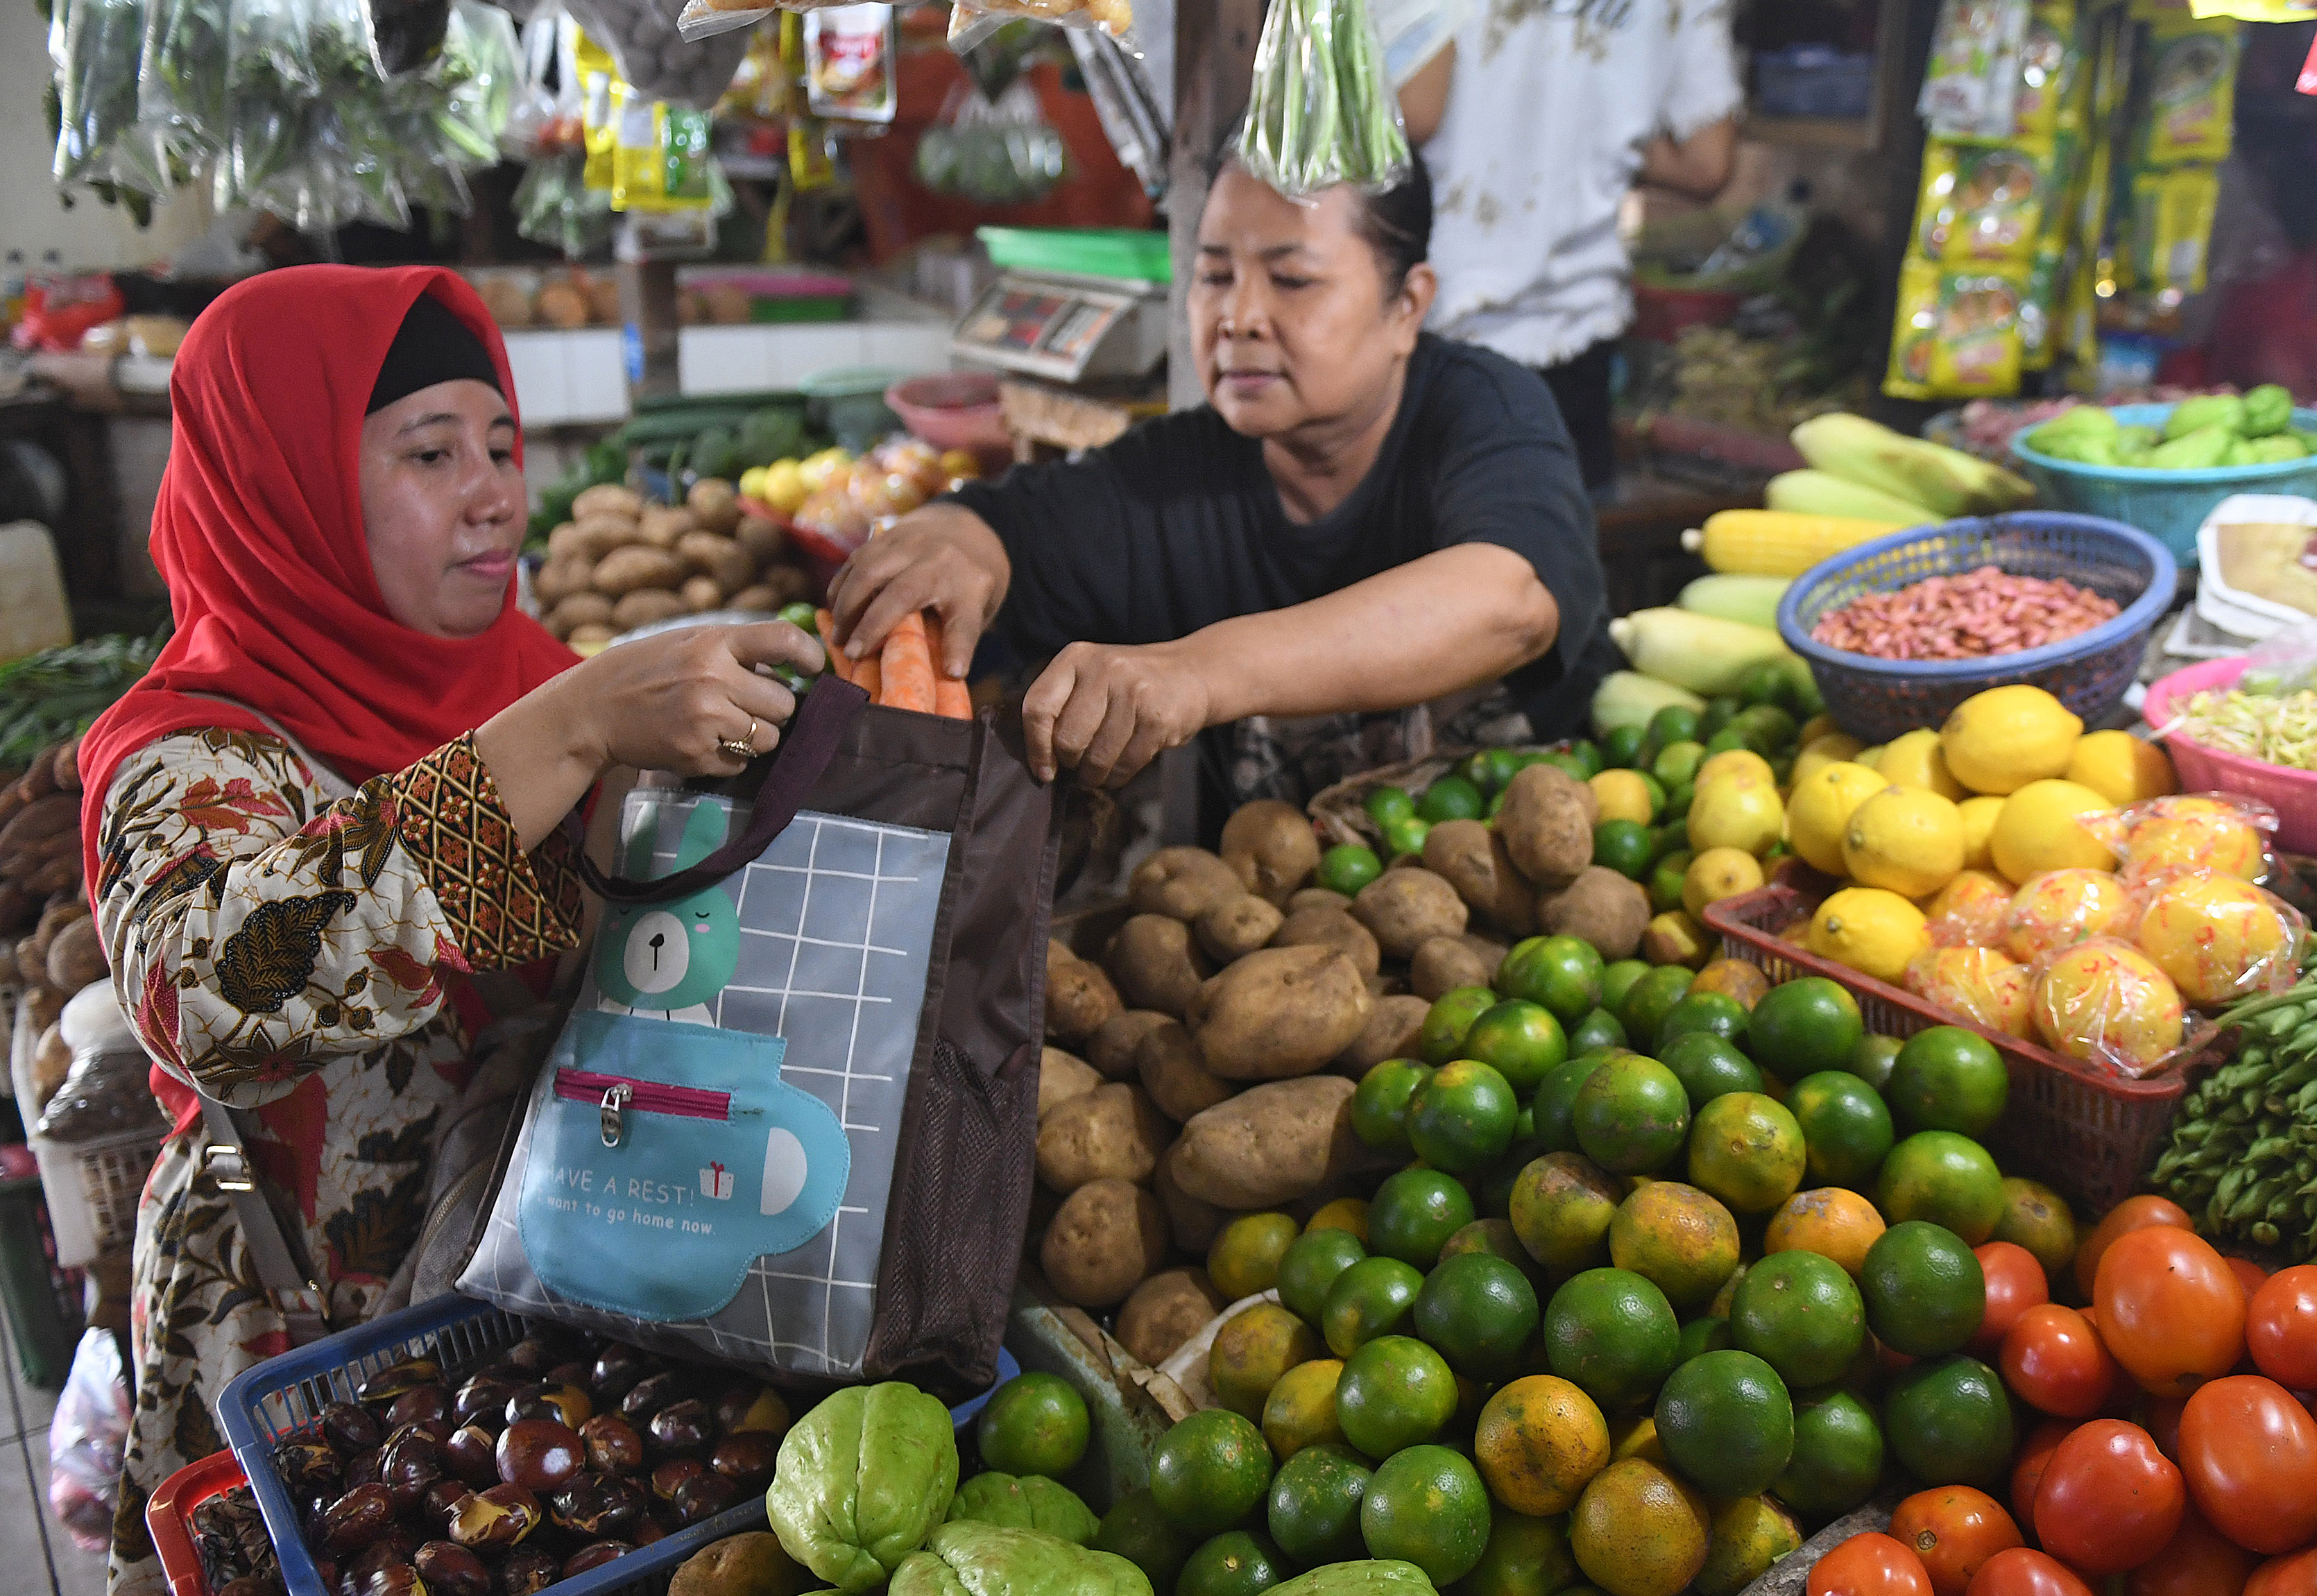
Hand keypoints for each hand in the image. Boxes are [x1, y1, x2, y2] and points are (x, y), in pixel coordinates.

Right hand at [564, 620, 824, 776]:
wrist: (592, 710)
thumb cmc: (646, 670)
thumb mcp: (689, 640)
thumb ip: (737, 649)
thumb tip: (793, 667)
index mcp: (714, 642)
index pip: (785, 640)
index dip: (811, 655)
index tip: (814, 668)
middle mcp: (713, 678)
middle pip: (784, 703)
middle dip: (772, 707)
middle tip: (746, 704)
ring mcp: (705, 719)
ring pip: (769, 738)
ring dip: (755, 736)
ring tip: (722, 723)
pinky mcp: (696, 754)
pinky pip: (741, 763)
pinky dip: (730, 758)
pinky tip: (702, 741)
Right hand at [826, 504, 1008, 676]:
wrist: (964, 531)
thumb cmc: (966, 586)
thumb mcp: (975, 612)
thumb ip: (955, 638)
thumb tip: (941, 678)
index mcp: (971, 587)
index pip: (966, 623)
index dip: (959, 650)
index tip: (952, 673)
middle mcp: (942, 560)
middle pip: (903, 593)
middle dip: (872, 626)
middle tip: (851, 654)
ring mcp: (912, 543)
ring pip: (870, 571)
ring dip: (847, 606)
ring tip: (838, 637)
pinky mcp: (887, 534)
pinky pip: (856, 560)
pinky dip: (841, 587)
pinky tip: (835, 611)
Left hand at [1023, 642, 1212, 787]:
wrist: (1190, 674)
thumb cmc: (1128, 687)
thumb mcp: (1090, 680)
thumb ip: (1061, 709)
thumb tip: (1041, 765)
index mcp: (1076, 658)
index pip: (1038, 707)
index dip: (1036, 747)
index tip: (1043, 771)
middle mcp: (1103, 668)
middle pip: (1067, 739)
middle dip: (1070, 764)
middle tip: (1078, 767)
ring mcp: (1133, 691)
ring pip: (1096, 758)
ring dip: (1094, 776)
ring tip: (1098, 772)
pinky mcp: (1157, 717)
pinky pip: (1125, 765)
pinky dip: (1117, 778)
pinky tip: (1118, 771)